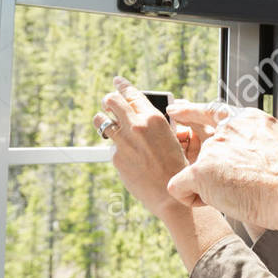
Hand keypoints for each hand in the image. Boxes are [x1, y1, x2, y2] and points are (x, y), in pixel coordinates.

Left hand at [93, 77, 189, 221]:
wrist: (170, 195)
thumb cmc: (175, 166)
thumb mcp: (170, 138)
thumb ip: (152, 124)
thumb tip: (138, 116)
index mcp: (153, 118)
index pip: (132, 94)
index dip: (122, 85)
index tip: (117, 82)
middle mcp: (136, 126)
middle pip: (111, 101)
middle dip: (109, 99)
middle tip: (108, 102)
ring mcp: (123, 142)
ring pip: (101, 121)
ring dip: (103, 120)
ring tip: (106, 123)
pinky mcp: (115, 157)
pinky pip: (111, 146)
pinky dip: (116, 146)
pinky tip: (127, 155)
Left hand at [166, 105, 277, 235]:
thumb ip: (257, 146)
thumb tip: (251, 162)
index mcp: (248, 120)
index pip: (212, 111)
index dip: (192, 112)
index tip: (177, 110)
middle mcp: (227, 130)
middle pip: (201, 147)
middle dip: (208, 168)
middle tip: (226, 182)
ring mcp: (212, 148)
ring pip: (195, 171)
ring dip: (210, 187)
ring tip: (239, 196)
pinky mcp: (201, 171)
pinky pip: (178, 186)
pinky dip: (191, 198)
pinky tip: (211, 202)